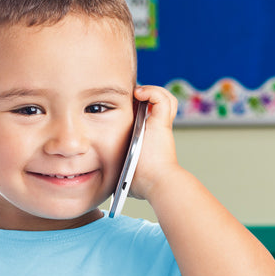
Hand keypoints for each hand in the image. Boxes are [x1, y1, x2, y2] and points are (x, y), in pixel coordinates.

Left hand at [128, 85, 179, 201]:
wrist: (155, 183)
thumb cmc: (140, 183)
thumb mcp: (125, 173)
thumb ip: (120, 170)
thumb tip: (110, 179)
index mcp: (149, 139)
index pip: (147, 117)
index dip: (138, 109)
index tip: (121, 108)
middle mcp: (157, 130)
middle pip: (159, 105)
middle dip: (145, 97)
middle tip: (128, 97)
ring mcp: (161, 125)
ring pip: (164, 99)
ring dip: (152, 92)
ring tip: (137, 94)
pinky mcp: (162, 123)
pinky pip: (161, 98)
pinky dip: (152, 92)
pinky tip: (139, 94)